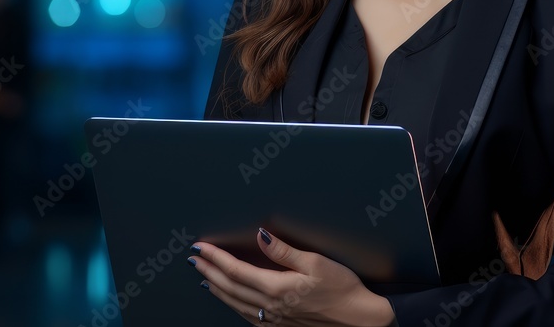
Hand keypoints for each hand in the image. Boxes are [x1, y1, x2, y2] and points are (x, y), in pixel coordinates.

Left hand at [187, 227, 395, 326]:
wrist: (359, 319)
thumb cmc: (342, 289)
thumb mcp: (316, 262)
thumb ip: (284, 251)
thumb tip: (260, 235)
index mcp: (276, 288)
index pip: (235, 270)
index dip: (215, 257)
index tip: (201, 246)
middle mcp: (270, 307)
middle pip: (229, 288)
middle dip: (209, 271)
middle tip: (193, 258)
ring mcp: (273, 320)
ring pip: (234, 304)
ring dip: (216, 288)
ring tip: (204, 276)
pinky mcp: (279, 326)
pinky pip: (246, 316)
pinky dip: (231, 305)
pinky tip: (229, 299)